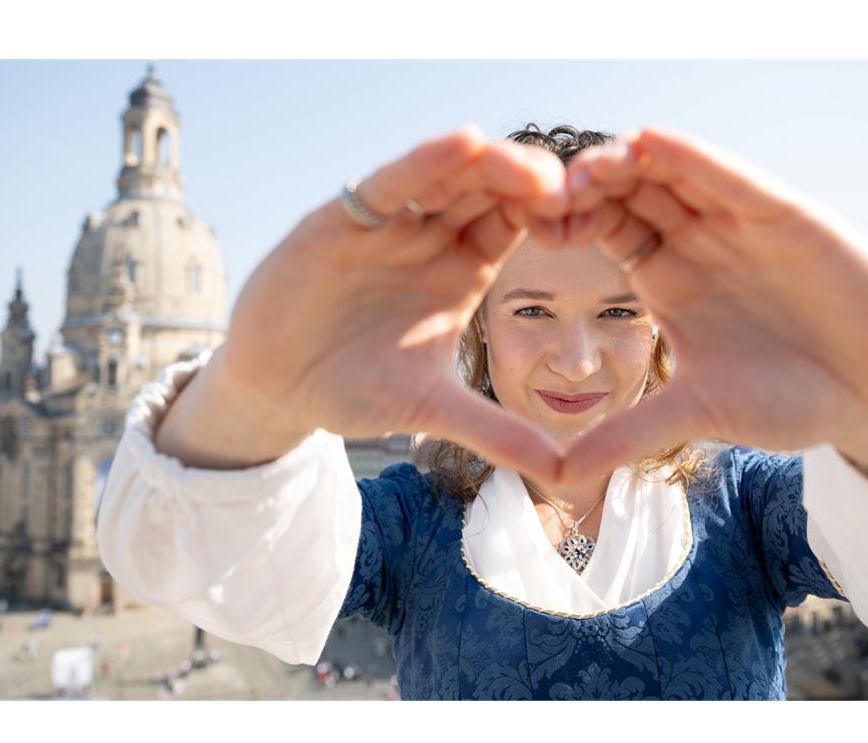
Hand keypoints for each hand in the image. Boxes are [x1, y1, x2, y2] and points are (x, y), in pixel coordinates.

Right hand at [220, 126, 570, 484]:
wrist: (277, 390)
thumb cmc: (353, 390)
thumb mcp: (433, 410)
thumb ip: (495, 432)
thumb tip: (563, 474)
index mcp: (462, 268)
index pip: (517, 221)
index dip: (553, 215)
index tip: (589, 224)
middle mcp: (429, 236)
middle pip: (491, 188)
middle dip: (533, 182)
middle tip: (576, 190)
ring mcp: (387, 223)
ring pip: (448, 174)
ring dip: (491, 165)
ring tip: (533, 169)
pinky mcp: (340, 220)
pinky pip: (391, 183)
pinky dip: (426, 162)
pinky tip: (465, 143)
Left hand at [556, 126, 867, 483]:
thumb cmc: (790, 400)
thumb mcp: (697, 413)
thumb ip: (629, 434)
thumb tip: (557, 475)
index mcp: (666, 278)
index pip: (604, 229)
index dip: (567, 220)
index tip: (527, 226)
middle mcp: (695, 241)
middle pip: (627, 191)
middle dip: (585, 184)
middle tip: (544, 192)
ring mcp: (737, 222)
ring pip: (671, 174)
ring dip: (627, 163)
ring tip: (587, 169)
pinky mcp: (783, 215)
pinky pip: (729, 178)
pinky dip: (693, 159)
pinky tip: (655, 143)